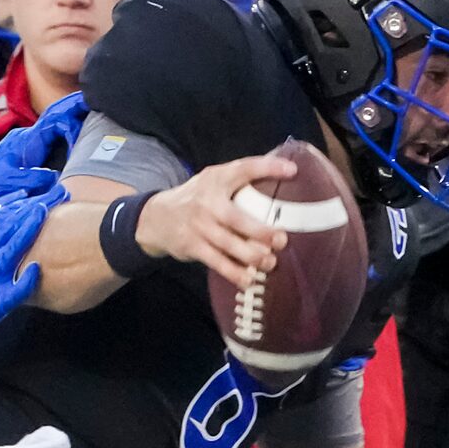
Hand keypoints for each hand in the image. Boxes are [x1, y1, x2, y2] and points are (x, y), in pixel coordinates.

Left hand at [0, 91, 86, 215]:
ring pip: (55, 131)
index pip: (55, 118)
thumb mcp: (10, 185)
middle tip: (103, 106)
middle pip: (58, 118)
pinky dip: (65, 141)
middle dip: (78, 111)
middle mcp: (26, 140)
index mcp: (24, 140)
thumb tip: (60, 180)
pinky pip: (50, 145)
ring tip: (97, 123)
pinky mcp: (23, 159)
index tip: (94, 113)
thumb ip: (36, 180)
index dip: (75, 112)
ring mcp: (24, 148)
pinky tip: (77, 146)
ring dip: (73, 125)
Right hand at [135, 152, 293, 283]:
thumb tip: (283, 174)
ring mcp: (199, 226)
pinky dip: (234, 273)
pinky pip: (217, 262)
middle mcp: (207, 202)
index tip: (292, 170)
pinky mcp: (192, 246)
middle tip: (281, 240)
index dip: (268, 167)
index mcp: (216, 179)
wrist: (156, 217)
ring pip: (229, 245)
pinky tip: (248, 280)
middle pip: (238, 219)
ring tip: (270, 263)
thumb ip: (239, 179)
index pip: (243, 169)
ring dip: (252, 256)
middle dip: (261, 232)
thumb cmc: (196, 198)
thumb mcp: (213, 180)